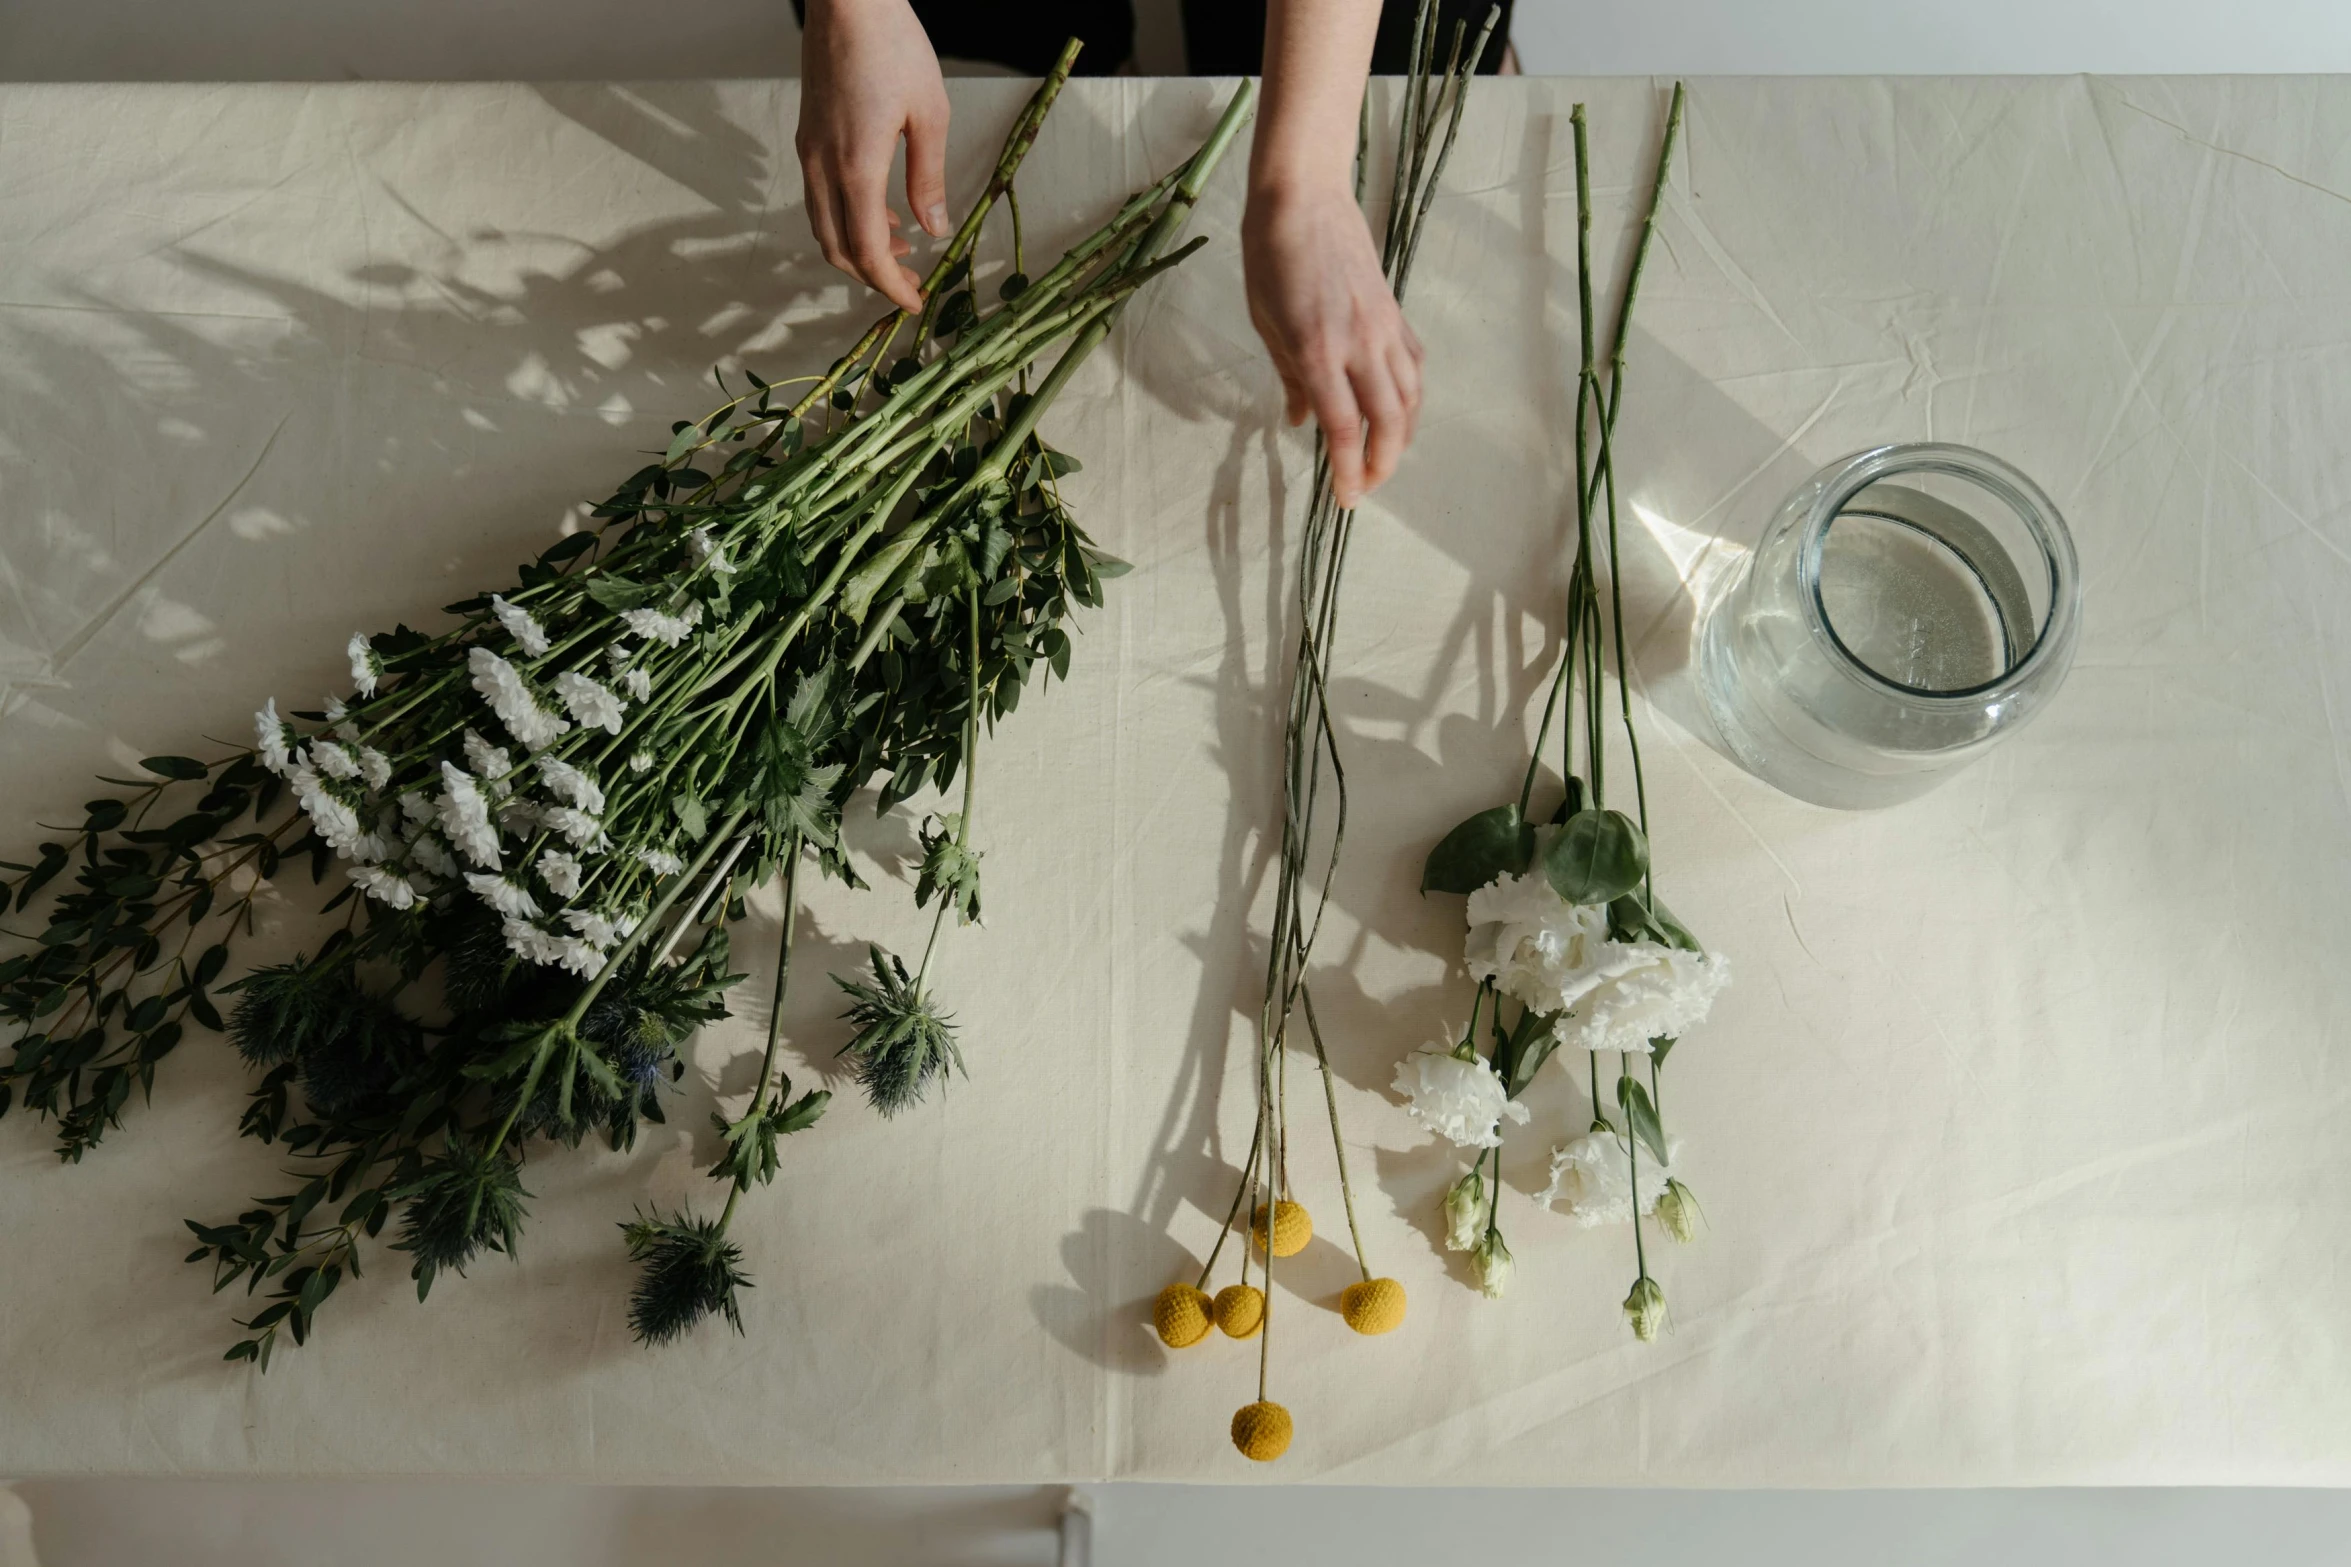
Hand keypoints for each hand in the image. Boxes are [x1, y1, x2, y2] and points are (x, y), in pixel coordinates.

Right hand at [796, 0, 950, 313]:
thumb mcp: (931, 113)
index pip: (866, 250)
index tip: (914, 302)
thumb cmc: (893, 45)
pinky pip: (819, 195)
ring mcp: (809, 149)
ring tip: (899, 248)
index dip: (890, 286)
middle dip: (872, 275)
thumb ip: (929, 177)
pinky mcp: (808, 134)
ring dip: (857, 247)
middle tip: (909, 283)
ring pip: (822, 224)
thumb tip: (934, 228)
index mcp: (856, 166)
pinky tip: (879, 209)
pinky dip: (845, 217)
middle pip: (837, 247)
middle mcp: (823, 164)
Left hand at [1242, 176, 1423, 508]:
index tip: (1346, 499)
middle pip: (1388, 422)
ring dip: (1402, 436)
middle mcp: (1358, 344)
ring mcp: (1383, 327)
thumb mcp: (1265, 324)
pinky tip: (1395, 408)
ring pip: (1410, 397)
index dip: (1349, 471)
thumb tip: (1301, 421)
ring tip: (1384, 456)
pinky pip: (1413, 365)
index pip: (1342, 428)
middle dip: (1382, 465)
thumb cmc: (1270, 257)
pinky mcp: (1394, 312)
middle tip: (1366, 487)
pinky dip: (1409, 396)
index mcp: (1317, 350)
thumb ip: (1289, 377)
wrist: (1304, 197)